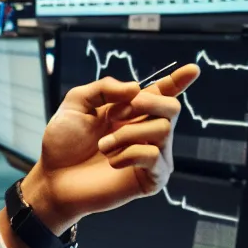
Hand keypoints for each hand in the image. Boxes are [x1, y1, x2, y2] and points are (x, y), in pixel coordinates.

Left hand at [23, 64, 200, 233]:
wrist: (54, 178)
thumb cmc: (65, 142)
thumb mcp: (78, 103)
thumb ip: (105, 88)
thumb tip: (137, 89)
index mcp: (132, 111)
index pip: (163, 92)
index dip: (179, 80)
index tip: (193, 69)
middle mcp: (147, 131)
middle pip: (172, 107)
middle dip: (149, 103)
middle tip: (117, 113)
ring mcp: (153, 156)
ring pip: (162, 130)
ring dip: (126, 134)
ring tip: (103, 145)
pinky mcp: (152, 178)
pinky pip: (154, 156)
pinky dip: (129, 154)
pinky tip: (112, 162)